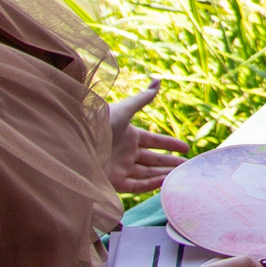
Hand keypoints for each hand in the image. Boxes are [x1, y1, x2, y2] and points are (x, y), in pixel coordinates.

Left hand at [106, 80, 185, 194]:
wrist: (78, 144)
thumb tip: (158, 81)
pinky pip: (136, 185)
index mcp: (128, 134)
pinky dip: (151, 185)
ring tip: (181, 175)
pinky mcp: (114, 182)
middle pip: (152, 159)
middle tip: (188, 166)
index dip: (170, 144)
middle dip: (169, 162)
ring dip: (163, 173)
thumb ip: (143, 99)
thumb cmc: (100, 124)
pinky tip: (165, 182)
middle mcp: (126, 152)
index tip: (186, 147)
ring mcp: (120, 167)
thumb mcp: (124, 110)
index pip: (154, 140)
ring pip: (147, 173)